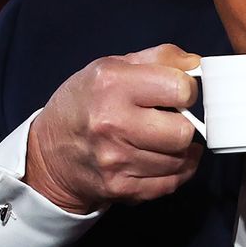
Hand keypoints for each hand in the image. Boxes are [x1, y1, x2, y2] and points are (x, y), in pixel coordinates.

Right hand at [24, 44, 202, 213]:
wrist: (48, 152)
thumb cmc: (84, 102)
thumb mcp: (112, 66)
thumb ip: (159, 58)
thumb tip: (196, 65)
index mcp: (112, 84)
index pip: (180, 89)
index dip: (186, 90)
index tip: (176, 93)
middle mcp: (113, 123)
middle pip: (183, 131)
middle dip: (184, 124)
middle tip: (170, 119)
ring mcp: (116, 161)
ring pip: (180, 160)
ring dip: (178, 149)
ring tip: (162, 138)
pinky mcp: (121, 188)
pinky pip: (172, 183)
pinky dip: (175, 171)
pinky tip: (164, 158)